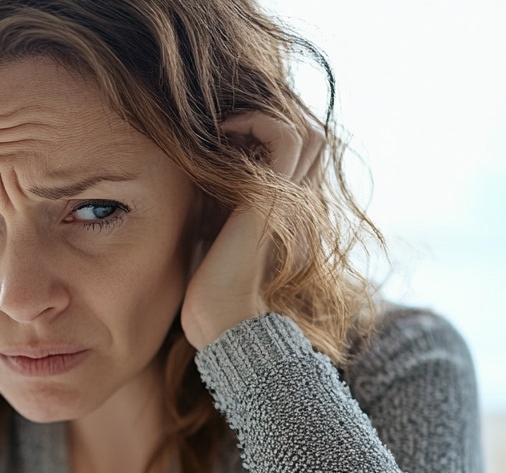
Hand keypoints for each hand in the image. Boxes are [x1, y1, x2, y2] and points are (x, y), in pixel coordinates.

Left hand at [179, 111, 323, 349]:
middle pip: (310, 138)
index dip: (266, 134)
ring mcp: (290, 198)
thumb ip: (220, 201)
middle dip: (267, 123)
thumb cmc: (207, 285)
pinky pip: (284, 137)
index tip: (222, 135)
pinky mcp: (273, 199)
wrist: (220, 321)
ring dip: (261, 119)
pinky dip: (255, 123)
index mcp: (288, 209)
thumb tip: (195, 168)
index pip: (299, 153)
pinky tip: (221, 133)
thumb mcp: (213, 230)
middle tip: (223, 128)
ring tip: (222, 128)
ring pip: (305, 132)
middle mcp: (298, 201)